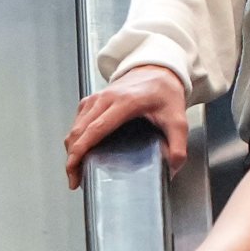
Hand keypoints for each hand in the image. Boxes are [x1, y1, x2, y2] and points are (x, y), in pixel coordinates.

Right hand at [62, 66, 189, 186]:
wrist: (159, 71)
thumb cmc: (165, 93)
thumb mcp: (177, 119)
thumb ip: (178, 145)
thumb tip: (172, 167)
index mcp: (125, 102)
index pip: (95, 129)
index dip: (81, 149)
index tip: (75, 166)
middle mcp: (106, 98)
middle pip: (79, 130)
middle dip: (72, 157)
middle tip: (75, 179)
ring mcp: (97, 97)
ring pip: (76, 126)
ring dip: (72, 148)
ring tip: (76, 169)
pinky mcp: (93, 99)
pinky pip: (78, 120)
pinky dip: (75, 137)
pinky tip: (80, 150)